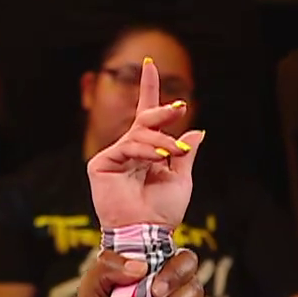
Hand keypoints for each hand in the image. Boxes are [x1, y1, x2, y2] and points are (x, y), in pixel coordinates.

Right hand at [86, 58, 204, 230]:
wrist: (149, 231)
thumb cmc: (163, 210)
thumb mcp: (182, 178)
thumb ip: (185, 153)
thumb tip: (196, 129)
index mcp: (148, 152)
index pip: (147, 117)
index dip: (149, 91)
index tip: (150, 65)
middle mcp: (130, 151)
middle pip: (144, 121)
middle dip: (161, 113)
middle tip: (178, 109)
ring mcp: (114, 157)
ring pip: (139, 135)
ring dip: (161, 140)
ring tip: (175, 151)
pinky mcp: (101, 165)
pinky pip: (126, 148)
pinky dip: (144, 150)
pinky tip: (157, 158)